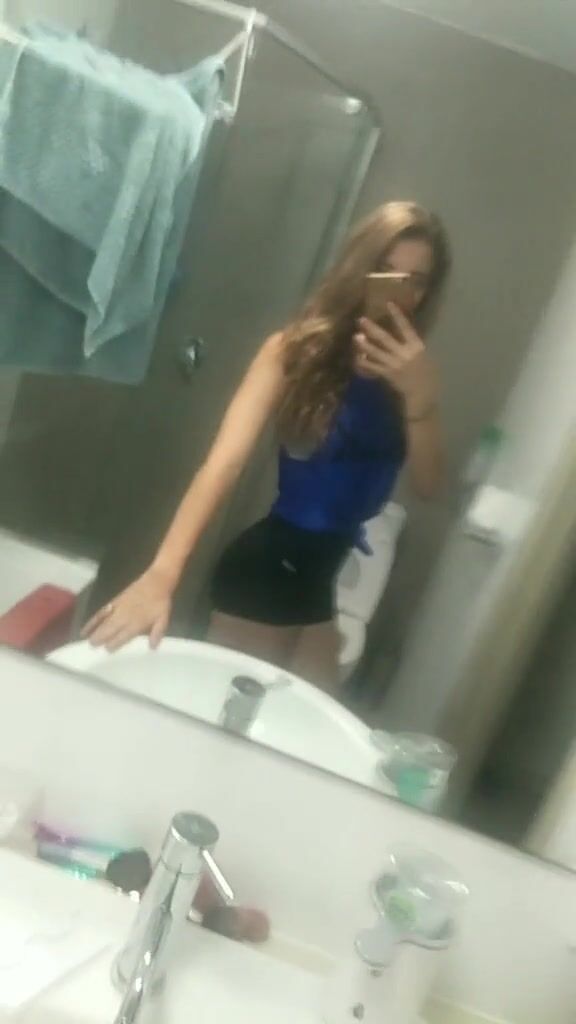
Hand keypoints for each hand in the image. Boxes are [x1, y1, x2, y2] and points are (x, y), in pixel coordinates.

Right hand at [82, 566, 172, 651]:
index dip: (114, 644)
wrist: (156, 582)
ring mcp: (118, 608)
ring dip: (95, 631)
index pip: (122, 637)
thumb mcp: (163, 618)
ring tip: (86, 640)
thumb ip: (157, 633)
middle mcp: (125, 617)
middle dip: (100, 639)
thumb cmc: (160, 602)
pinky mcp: (115, 601)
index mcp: (137, 623)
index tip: (107, 650)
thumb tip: (152, 648)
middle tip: (92, 647)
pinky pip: (102, 612)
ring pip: (104, 622)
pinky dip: (94, 619)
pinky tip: (87, 626)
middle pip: (110, 630)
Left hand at [354, 304, 438, 419]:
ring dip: (365, 345)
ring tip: (355, 337)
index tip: (388, 304)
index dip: (397, 316)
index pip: (406, 327)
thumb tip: (404, 336)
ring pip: (377, 353)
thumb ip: (414, 347)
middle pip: (386, 339)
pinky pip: (374, 368)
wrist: (424, 395)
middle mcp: (404, 354)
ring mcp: (394, 365)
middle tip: (361, 320)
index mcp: (416, 347)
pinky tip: (356, 360)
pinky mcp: (388, 375)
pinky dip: (365, 364)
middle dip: (373, 329)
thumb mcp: (426, 357)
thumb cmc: (429, 376)